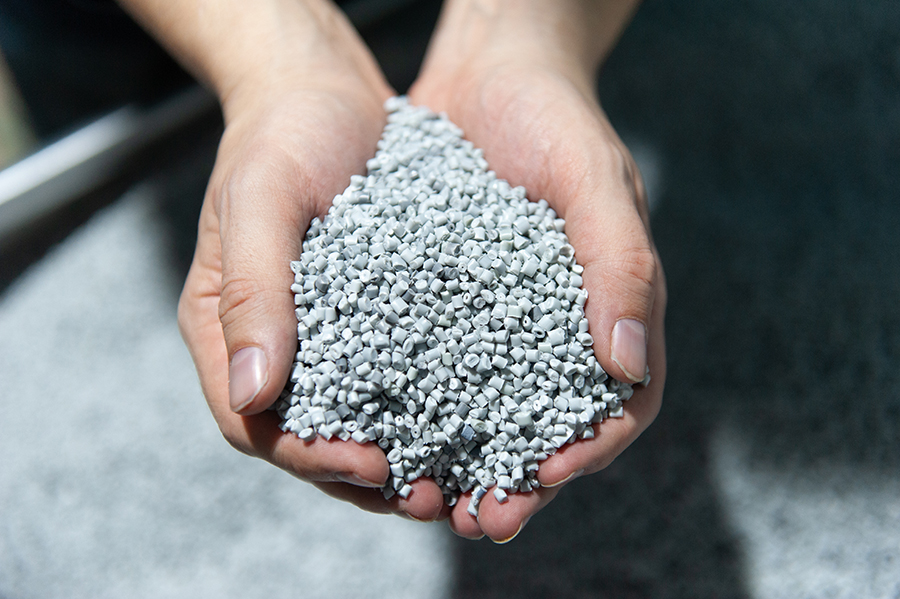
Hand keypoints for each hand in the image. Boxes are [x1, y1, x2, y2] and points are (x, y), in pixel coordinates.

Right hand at [162, 0, 448, 520]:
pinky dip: (428, 408)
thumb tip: (256, 395)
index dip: (310, 457)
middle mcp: (273, 343)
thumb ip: (251, 293)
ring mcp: (324, 333)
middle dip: (365, 478)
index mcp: (225, 329)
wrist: (323, 92)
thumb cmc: (278, 137)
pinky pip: (395, 375)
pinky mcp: (371, 316)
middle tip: (429, 498)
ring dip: (404, 457)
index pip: (255, 423)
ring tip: (459, 479)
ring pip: (357, 418)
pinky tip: (475, 419)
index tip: (371, 467)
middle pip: (309, 437)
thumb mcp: (258, 202)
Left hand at [408, 0, 665, 540]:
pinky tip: (381, 428)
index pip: (622, 407)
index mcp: (613, 312)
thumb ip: (622, 265)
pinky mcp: (450, 305)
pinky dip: (418, 407)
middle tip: (480, 519)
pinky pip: (436, 367)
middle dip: (520, 480)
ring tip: (424, 493)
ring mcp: (502, 321)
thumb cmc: (556, 118)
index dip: (590, 451)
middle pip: (549, 427)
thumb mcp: (596, 180)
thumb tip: (628, 365)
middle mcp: (558, 328)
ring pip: (490, 411)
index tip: (547, 477)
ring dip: (464, 460)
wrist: (489, 71)